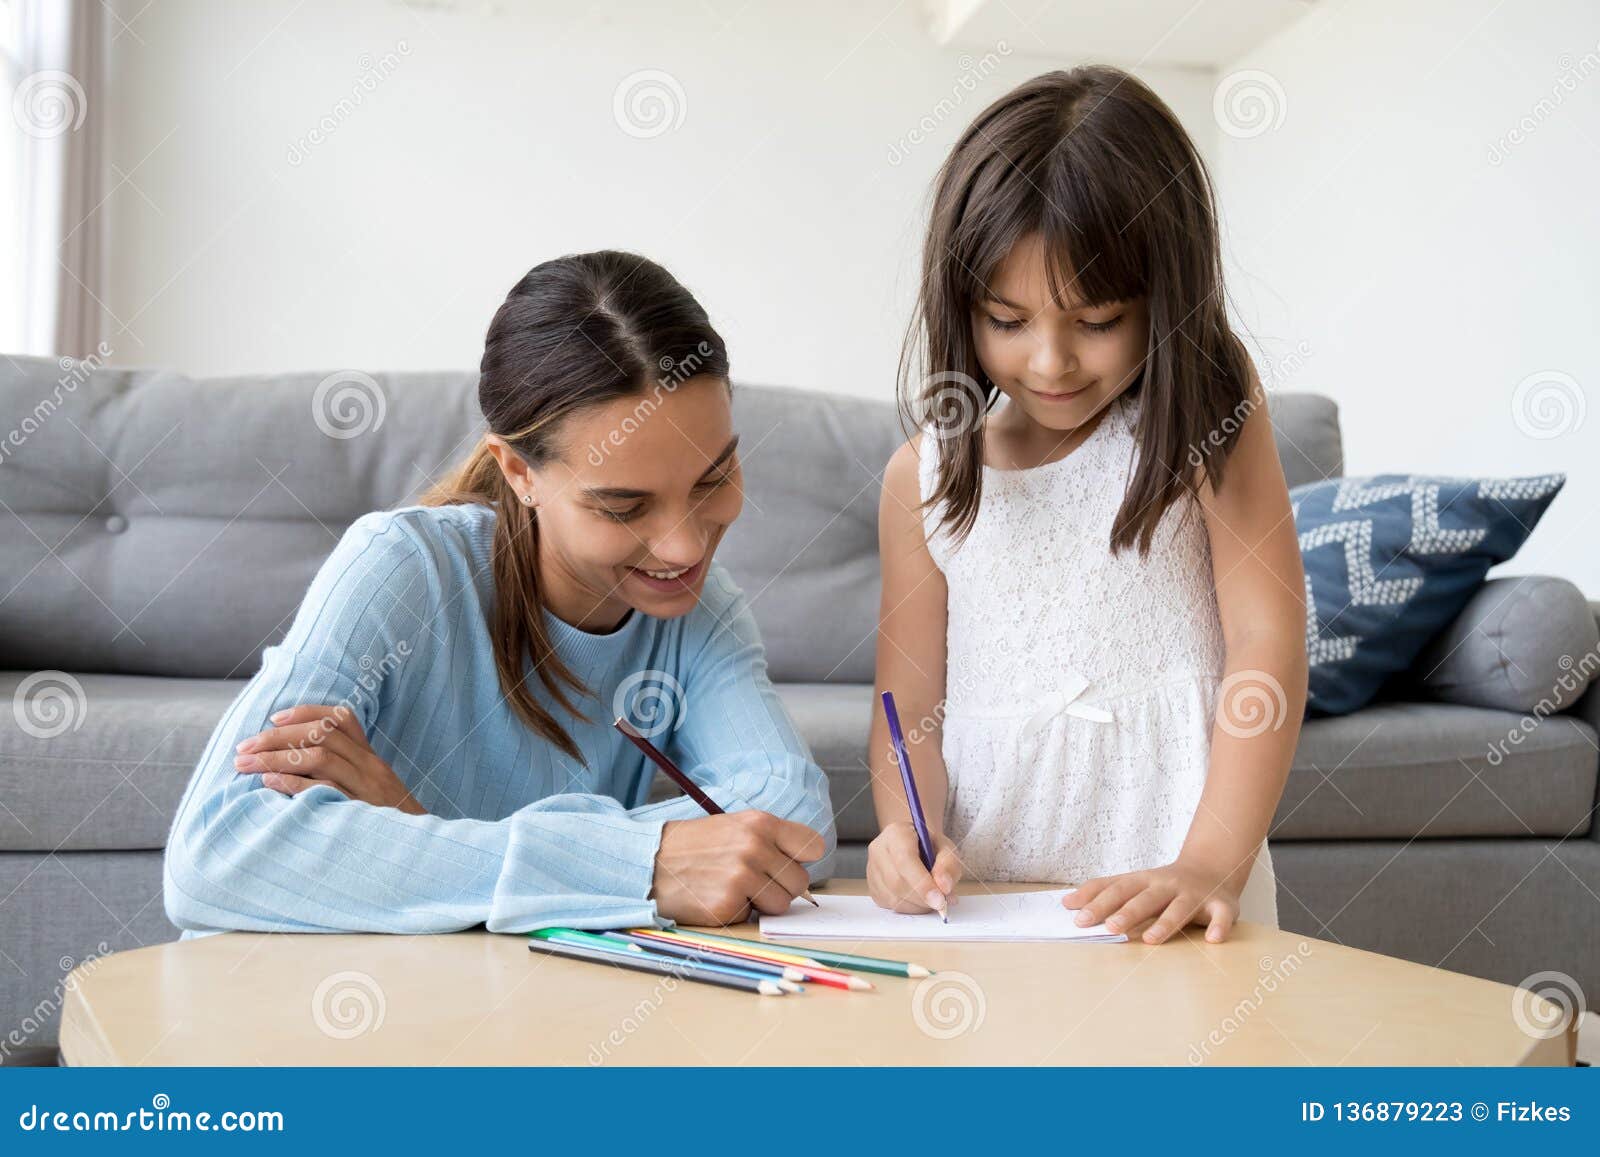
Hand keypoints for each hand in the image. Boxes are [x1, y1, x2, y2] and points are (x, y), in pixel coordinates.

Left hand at [233, 704, 425, 814]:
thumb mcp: (370, 791)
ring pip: (320, 757)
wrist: (418, 851)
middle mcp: (371, 767)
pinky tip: (268, 782)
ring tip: (245, 764)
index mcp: (371, 759)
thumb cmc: (385, 823)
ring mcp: (366, 788)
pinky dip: (292, 783)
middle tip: (243, 747)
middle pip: (323, 734)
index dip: (305, 712)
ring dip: (276, 757)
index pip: (341, 719)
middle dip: (277, 736)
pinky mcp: (359, 811)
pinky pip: (323, 790)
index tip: (273, 718)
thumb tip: (291, 764)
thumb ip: (342, 774)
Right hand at [650, 811, 825, 924]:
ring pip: (781, 905)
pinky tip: (715, 897)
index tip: (785, 863)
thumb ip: (771, 842)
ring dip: (761, 903)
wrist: (647, 863)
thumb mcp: (734, 827)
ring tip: (731, 888)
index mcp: (760, 823)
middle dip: (780, 886)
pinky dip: (736, 913)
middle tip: (751, 880)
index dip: (801, 859)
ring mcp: (741, 877)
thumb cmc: (693, 847)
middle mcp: (754, 847)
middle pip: (800, 882)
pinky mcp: (727, 905)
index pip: (813, 846)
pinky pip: (752, 918)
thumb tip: (803, 869)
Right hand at [867, 821, 961, 913]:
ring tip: (932, 898)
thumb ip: (949, 865)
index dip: (922, 883)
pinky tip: (920, 898)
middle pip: (897, 882)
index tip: (939, 900)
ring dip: (918, 905)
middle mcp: (879, 850)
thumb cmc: (930, 846)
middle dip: (922, 898)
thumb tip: (944, 887)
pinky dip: (910, 908)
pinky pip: (891, 905)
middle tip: (942, 902)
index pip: (905, 860)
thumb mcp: (947, 848)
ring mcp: (872, 869)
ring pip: (893, 898)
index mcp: (896, 833)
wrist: (914, 845)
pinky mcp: (872, 887)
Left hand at [1061, 856, 1240, 942]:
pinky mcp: (1222, 905)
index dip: (1099, 902)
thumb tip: (1066, 903)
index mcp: (1144, 880)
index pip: (1118, 889)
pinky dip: (1219, 926)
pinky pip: (1222, 916)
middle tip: (1109, 928)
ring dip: (1165, 923)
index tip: (1078, 917)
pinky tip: (1212, 939)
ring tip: (1150, 939)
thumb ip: (1103, 891)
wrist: (1211, 868)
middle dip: (1127, 912)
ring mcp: (1195, 894)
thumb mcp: (1133, 882)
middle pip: (1145, 898)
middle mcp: (1168, 885)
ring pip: (1180, 908)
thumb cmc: (1163, 884)